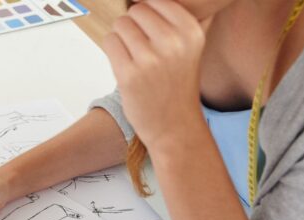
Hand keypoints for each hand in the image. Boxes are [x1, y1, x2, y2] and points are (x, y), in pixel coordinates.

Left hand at [104, 0, 207, 153]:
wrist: (174, 125)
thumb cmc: (178, 82)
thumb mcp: (194, 45)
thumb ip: (188, 15)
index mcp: (191, 30)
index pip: (155, 0)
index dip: (148, 13)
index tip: (150, 30)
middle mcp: (173, 42)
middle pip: (135, 11)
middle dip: (133, 26)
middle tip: (140, 46)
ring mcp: (149, 59)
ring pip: (120, 25)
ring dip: (121, 38)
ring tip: (133, 55)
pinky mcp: (128, 74)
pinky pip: (109, 42)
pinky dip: (112, 49)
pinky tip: (124, 63)